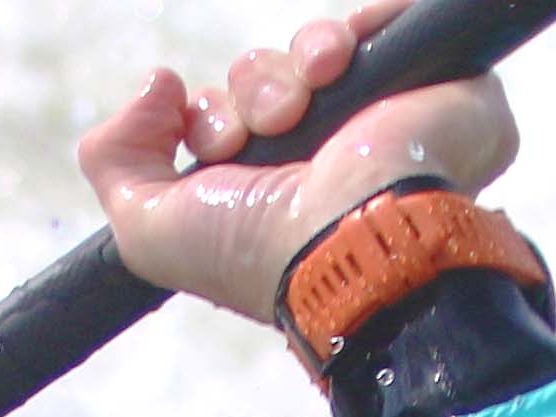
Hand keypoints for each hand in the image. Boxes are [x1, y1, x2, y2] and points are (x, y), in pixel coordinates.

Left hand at [83, 4, 517, 331]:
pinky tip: (340, 67)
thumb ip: (114, 159)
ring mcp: (387, 122)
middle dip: (250, 94)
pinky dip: (357, 27)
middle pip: (265, 78)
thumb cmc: (261, 255)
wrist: (351, 247)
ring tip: (304, 108)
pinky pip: (390, 19)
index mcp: (273, 191)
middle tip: (265, 132)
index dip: (210, 119)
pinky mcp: (441, 89)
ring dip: (291, 69)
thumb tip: (159, 85)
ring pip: (314, 49)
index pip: (231, 115)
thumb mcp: (147, 230)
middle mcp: (328, 157)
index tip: (216, 145)